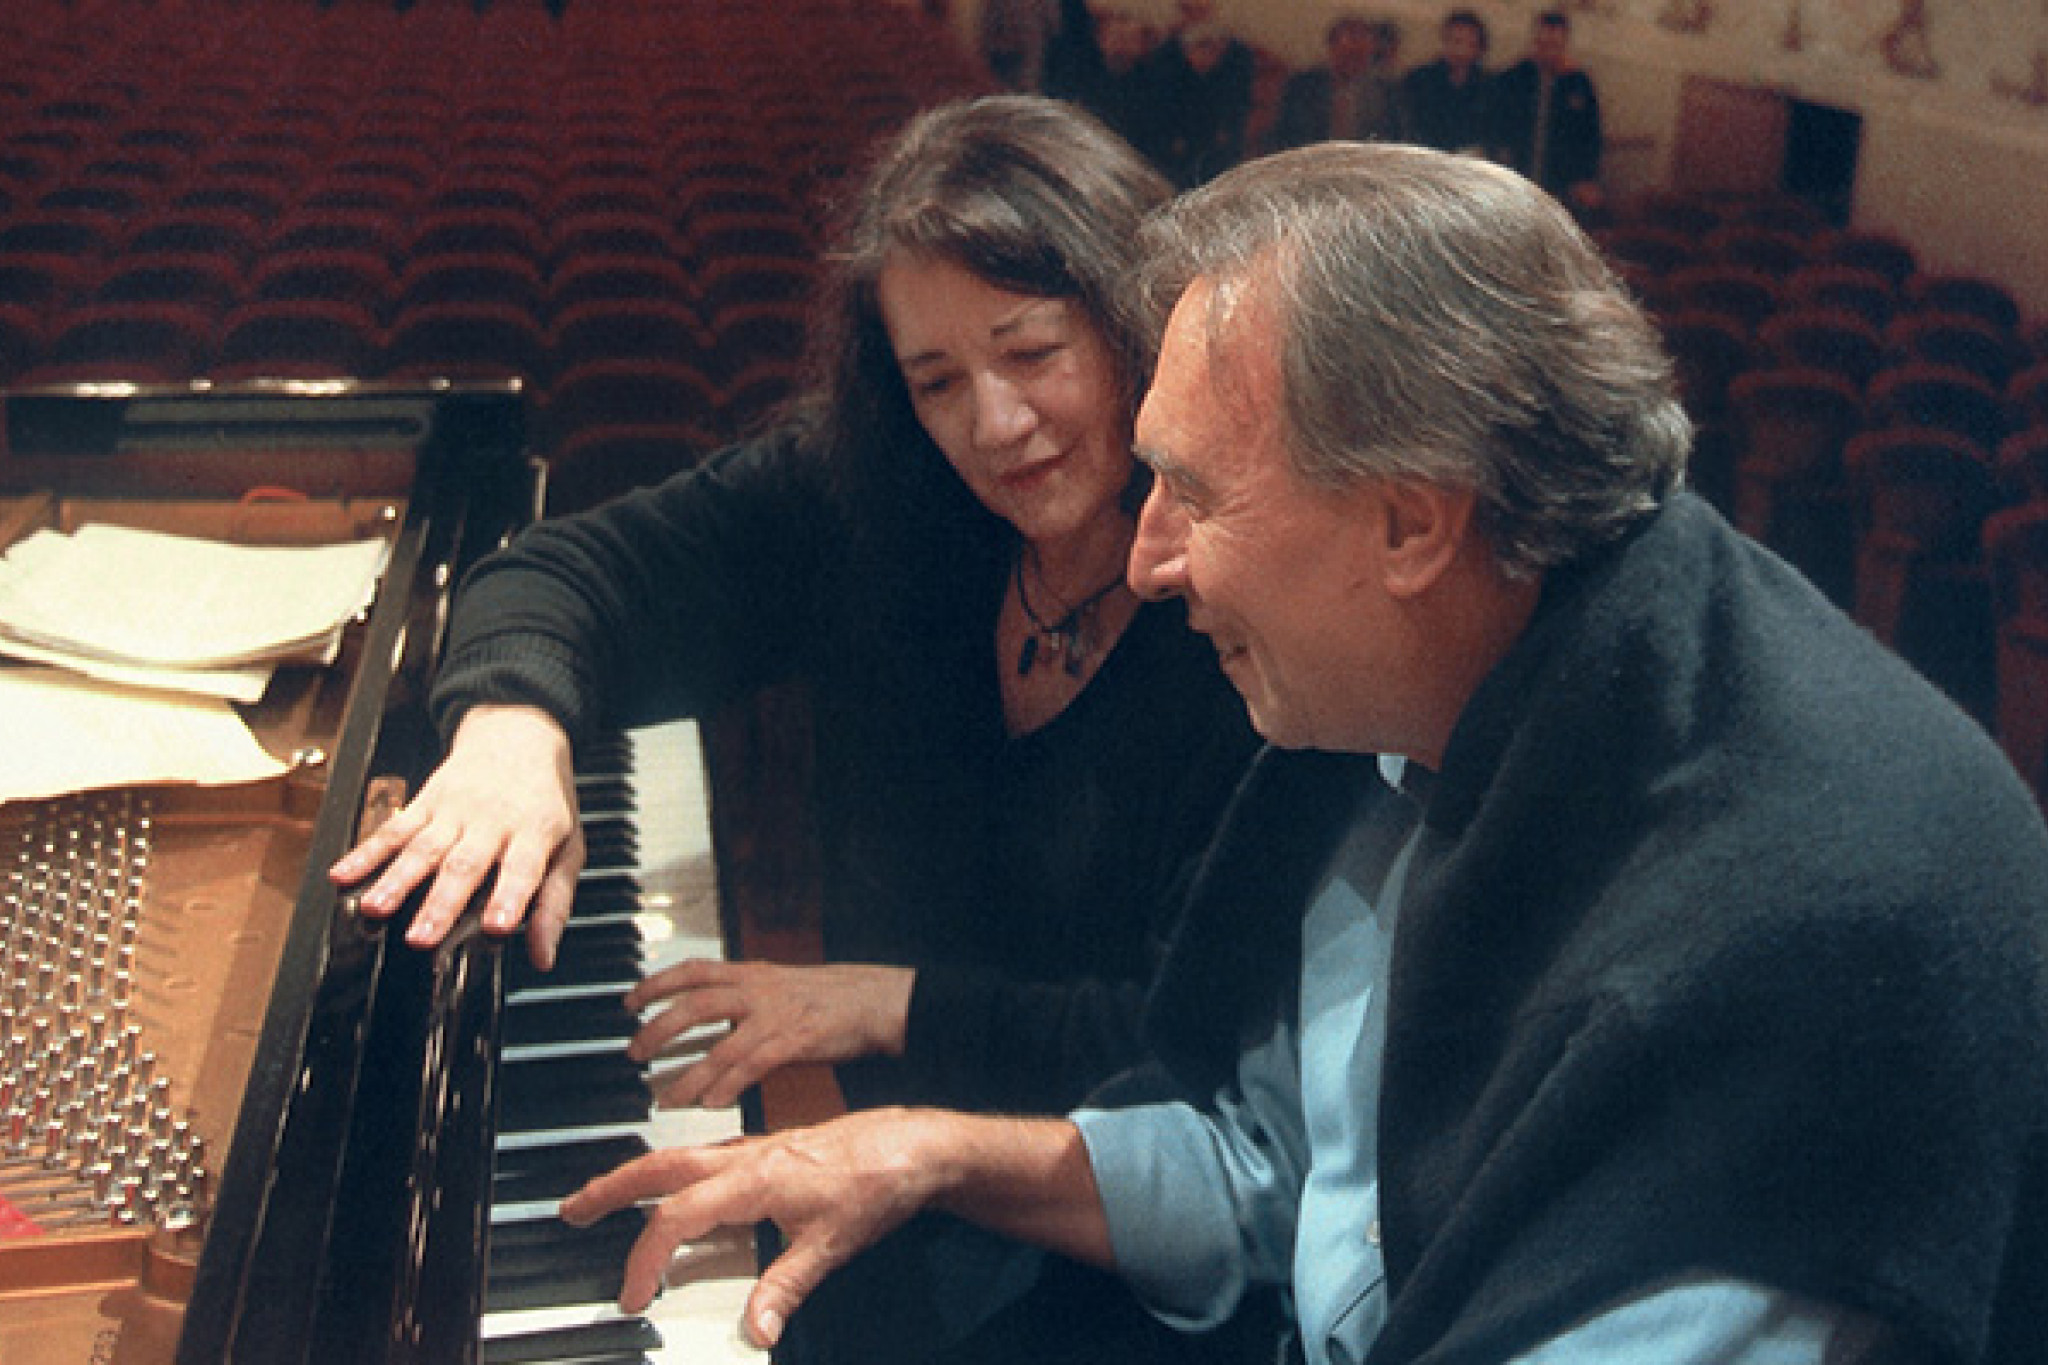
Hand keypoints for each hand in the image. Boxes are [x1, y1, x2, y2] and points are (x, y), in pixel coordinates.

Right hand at [328, 704, 583, 967]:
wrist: (518, 734)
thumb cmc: (545, 804)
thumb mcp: (568, 848)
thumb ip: (554, 905)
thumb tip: (543, 958)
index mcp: (533, 832)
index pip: (523, 868)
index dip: (510, 898)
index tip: (496, 927)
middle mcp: (491, 821)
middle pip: (463, 864)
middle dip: (440, 903)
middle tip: (421, 938)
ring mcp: (454, 810)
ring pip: (421, 848)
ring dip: (396, 881)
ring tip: (374, 908)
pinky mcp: (425, 802)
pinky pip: (392, 829)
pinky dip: (365, 853)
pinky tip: (342, 874)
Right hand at [560, 1108, 946, 1346]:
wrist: (916, 1145)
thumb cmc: (878, 1184)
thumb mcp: (831, 1245)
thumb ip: (785, 1289)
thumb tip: (752, 1330)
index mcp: (754, 1180)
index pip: (677, 1219)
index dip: (647, 1259)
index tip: (632, 1295)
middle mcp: (748, 1158)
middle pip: (660, 1168)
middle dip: (611, 1189)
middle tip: (572, 1210)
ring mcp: (758, 1150)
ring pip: (681, 1156)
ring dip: (638, 1174)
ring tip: (607, 1195)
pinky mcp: (771, 1150)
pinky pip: (707, 1156)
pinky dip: (676, 1170)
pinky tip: (677, 1186)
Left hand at [628, 961, 914, 1109]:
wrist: (879, 1000)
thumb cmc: (831, 997)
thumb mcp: (782, 984)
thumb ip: (746, 996)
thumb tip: (711, 1015)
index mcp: (753, 973)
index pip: (694, 970)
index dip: (657, 983)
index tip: (629, 1001)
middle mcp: (760, 990)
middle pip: (695, 1005)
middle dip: (658, 1029)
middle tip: (634, 1053)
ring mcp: (778, 1016)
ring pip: (721, 1045)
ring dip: (687, 1075)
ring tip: (664, 1099)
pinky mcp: (797, 1041)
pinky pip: (754, 1066)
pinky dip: (729, 1086)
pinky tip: (710, 1104)